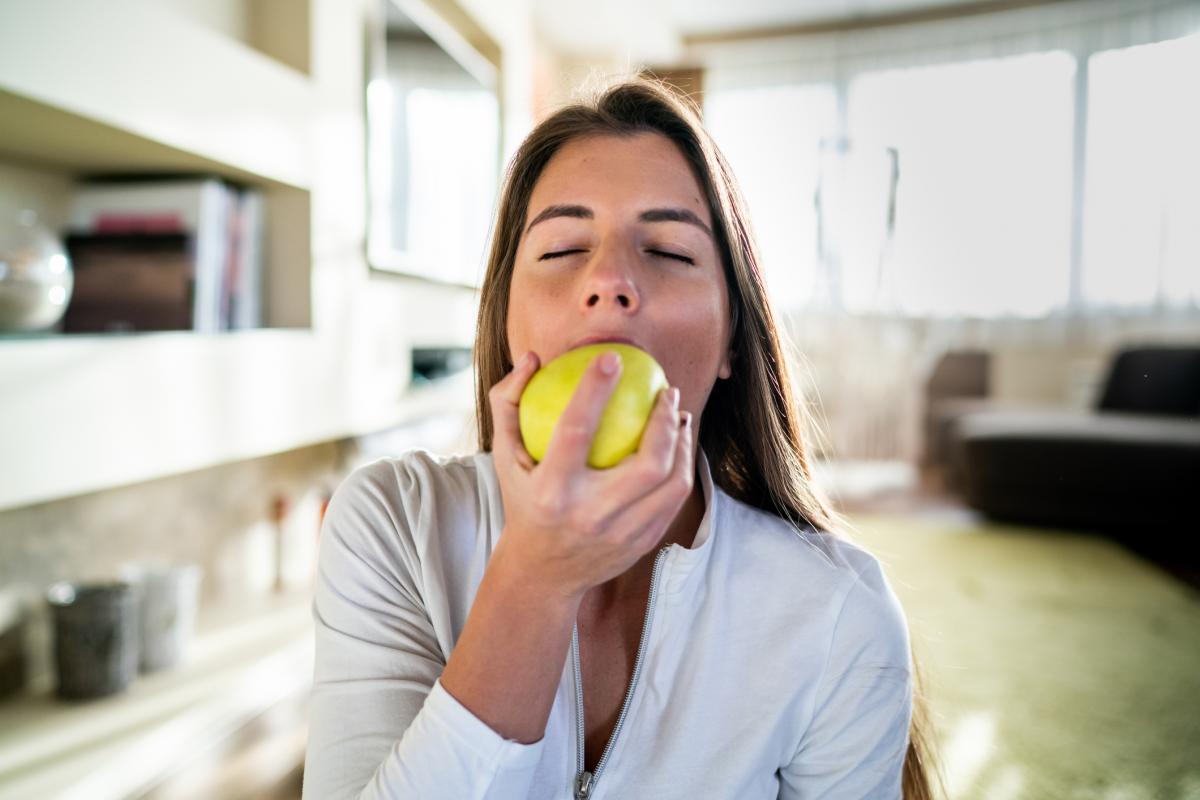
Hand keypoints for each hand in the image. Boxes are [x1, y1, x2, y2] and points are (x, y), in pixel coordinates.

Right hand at [488, 350, 694, 601]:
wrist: (542, 574)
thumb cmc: (524, 500)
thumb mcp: (504, 455)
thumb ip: (509, 401)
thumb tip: (534, 357)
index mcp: (552, 492)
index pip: (576, 431)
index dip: (595, 391)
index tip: (612, 358)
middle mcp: (590, 516)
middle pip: (647, 464)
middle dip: (664, 421)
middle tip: (667, 390)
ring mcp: (622, 535)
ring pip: (672, 484)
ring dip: (682, 443)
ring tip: (677, 414)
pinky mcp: (643, 544)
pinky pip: (675, 500)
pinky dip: (682, 467)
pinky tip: (678, 443)